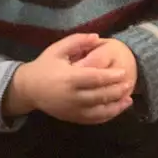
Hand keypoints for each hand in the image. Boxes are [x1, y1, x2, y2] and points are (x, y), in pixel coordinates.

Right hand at [3, 34, 133, 125]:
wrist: (28, 89)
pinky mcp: (73, 118)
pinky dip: (108, 115)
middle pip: (100, 95)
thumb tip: (97, 37)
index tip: (124, 72)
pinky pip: (94, 119)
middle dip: (117, 90)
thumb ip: (77, 41)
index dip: (111, 76)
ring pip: (100, 111)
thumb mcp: (57, 50)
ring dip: (116, 106)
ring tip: (128, 99)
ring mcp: (73, 110)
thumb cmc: (44, 66)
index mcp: (69, 78)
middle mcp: (72, 97)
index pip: (95, 78)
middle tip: (129, 83)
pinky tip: (117, 108)